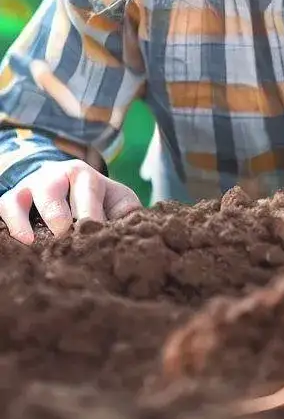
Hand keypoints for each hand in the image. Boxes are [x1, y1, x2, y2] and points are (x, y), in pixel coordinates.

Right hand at [0, 159, 142, 245]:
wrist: (61, 180)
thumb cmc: (95, 197)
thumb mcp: (115, 198)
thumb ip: (126, 211)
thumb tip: (136, 228)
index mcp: (84, 175)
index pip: (88, 193)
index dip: (90, 214)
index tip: (93, 232)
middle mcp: (54, 177)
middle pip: (51, 191)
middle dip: (58, 215)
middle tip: (65, 237)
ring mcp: (29, 188)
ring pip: (21, 199)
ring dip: (25, 222)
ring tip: (37, 243)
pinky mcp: (9, 200)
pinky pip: (4, 209)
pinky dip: (11, 226)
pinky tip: (22, 243)